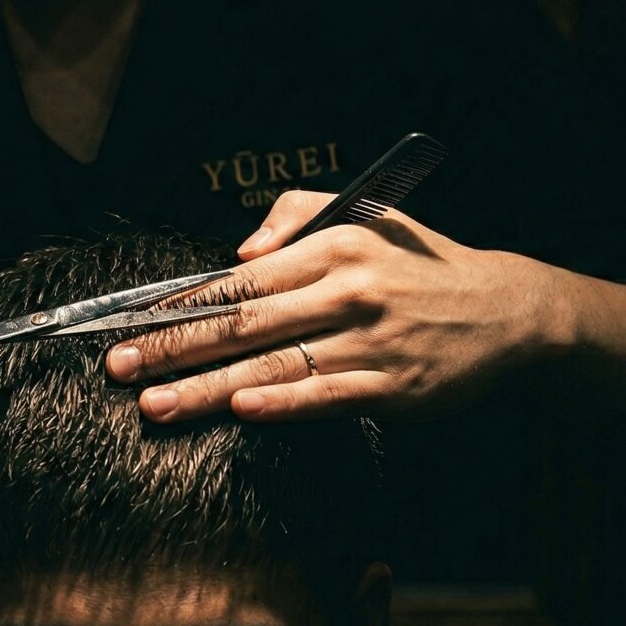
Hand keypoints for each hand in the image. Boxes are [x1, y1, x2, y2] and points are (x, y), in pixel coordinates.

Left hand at [103, 190, 572, 423]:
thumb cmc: (420, 265)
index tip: (129, 323)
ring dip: (209, 387)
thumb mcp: (366, 217)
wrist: (506, 312)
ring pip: (276, 366)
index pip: (241, 281)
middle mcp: (349, 291)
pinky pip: (329, 395)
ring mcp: (372, 342)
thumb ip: (295, 217)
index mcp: (334, 248)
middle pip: (244, 325)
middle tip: (119, 368)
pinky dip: (284, 403)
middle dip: (173, 347)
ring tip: (157, 404)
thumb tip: (237, 254)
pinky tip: (242, 409)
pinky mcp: (396, 386)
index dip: (181, 304)